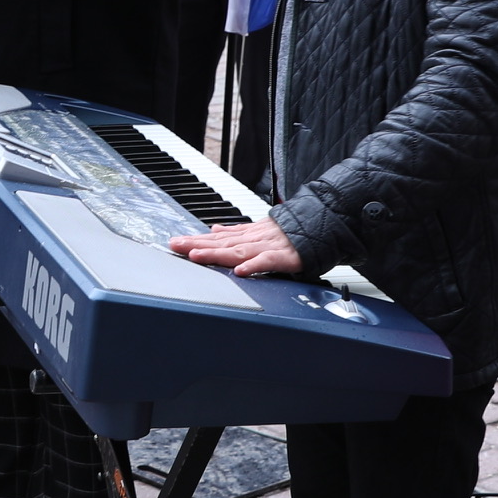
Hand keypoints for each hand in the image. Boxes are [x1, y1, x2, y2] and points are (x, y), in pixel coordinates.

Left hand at [167, 216, 301, 276]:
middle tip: (177, 246)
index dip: (196, 241)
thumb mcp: (259, 230)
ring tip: (197, 256)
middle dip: (198, 245)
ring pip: (239, 250)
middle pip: (222, 244)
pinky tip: (240, 271)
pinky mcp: (285, 257)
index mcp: (248, 235)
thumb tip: (213, 230)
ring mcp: (268, 247)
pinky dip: (254, 265)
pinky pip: (268, 261)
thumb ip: (236, 232)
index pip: (217, 239)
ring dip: (217, 253)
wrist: (322, 226)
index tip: (176, 242)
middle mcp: (254, 240)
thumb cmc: (291, 233)